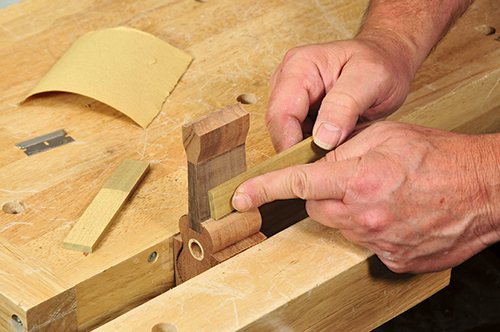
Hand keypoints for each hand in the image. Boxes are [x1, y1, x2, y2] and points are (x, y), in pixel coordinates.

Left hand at [233, 122, 499, 272]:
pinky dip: (370, 228)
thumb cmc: (441, 158)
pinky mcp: (392, 259)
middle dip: (323, 194)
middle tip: (351, 180)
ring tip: (381, 195)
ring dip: (349, 211)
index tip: (240, 197)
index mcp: (360, 179)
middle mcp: (365, 215)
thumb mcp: (387, 135)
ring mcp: (379, 242)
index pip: (298, 184)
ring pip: (339, 226)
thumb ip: (344, 148)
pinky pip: (364, 242)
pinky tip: (394, 214)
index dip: (264, 189)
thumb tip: (318, 163)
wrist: (484, 191)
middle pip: (316, 209)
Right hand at [266, 38, 415, 152]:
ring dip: (306, 150)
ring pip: (285, 134)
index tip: (311, 166)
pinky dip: (312, 147)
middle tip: (327, 165)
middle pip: (279, 126)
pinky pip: (296, 135)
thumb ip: (345, 106)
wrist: (388, 59)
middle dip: (298, 148)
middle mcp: (288, 79)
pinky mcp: (298, 109)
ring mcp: (290, 94)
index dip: (290, 143)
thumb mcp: (373, 79)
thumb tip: (322, 138)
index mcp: (300, 65)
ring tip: (335, 154)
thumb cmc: (382, 63)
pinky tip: (332, 148)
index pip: (281, 113)